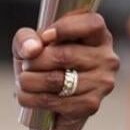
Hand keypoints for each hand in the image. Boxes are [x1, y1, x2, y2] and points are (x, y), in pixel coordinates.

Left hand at [13, 12, 118, 129]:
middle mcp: (106, 58)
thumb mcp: (30, 43)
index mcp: (97, 35)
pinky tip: (27, 96)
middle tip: (25, 65)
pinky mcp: (91, 105)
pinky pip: (56, 102)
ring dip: (30, 82)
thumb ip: (26, 38)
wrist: (45, 98)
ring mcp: (102, 83)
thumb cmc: (42, 62)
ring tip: (23, 80)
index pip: (92, 24)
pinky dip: (33, 99)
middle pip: (65, 55)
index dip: (65, 28)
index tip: (44, 36)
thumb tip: (32, 49)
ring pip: (57, 80)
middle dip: (35, 61)